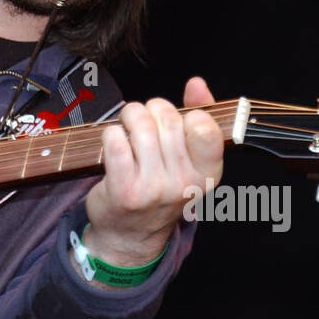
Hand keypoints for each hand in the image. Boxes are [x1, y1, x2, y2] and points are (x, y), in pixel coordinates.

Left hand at [83, 77, 224, 269]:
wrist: (131, 234)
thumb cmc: (159, 187)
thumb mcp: (188, 158)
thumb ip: (199, 116)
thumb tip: (197, 83)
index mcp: (207, 173)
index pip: (204, 126)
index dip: (186, 114)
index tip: (175, 123)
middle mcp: (184, 183)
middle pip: (167, 118)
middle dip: (150, 110)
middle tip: (143, 122)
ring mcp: (155, 189)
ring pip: (140, 126)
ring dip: (128, 118)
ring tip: (126, 129)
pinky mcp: (125, 191)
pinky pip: (115, 141)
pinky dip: (110, 134)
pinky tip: (113, 143)